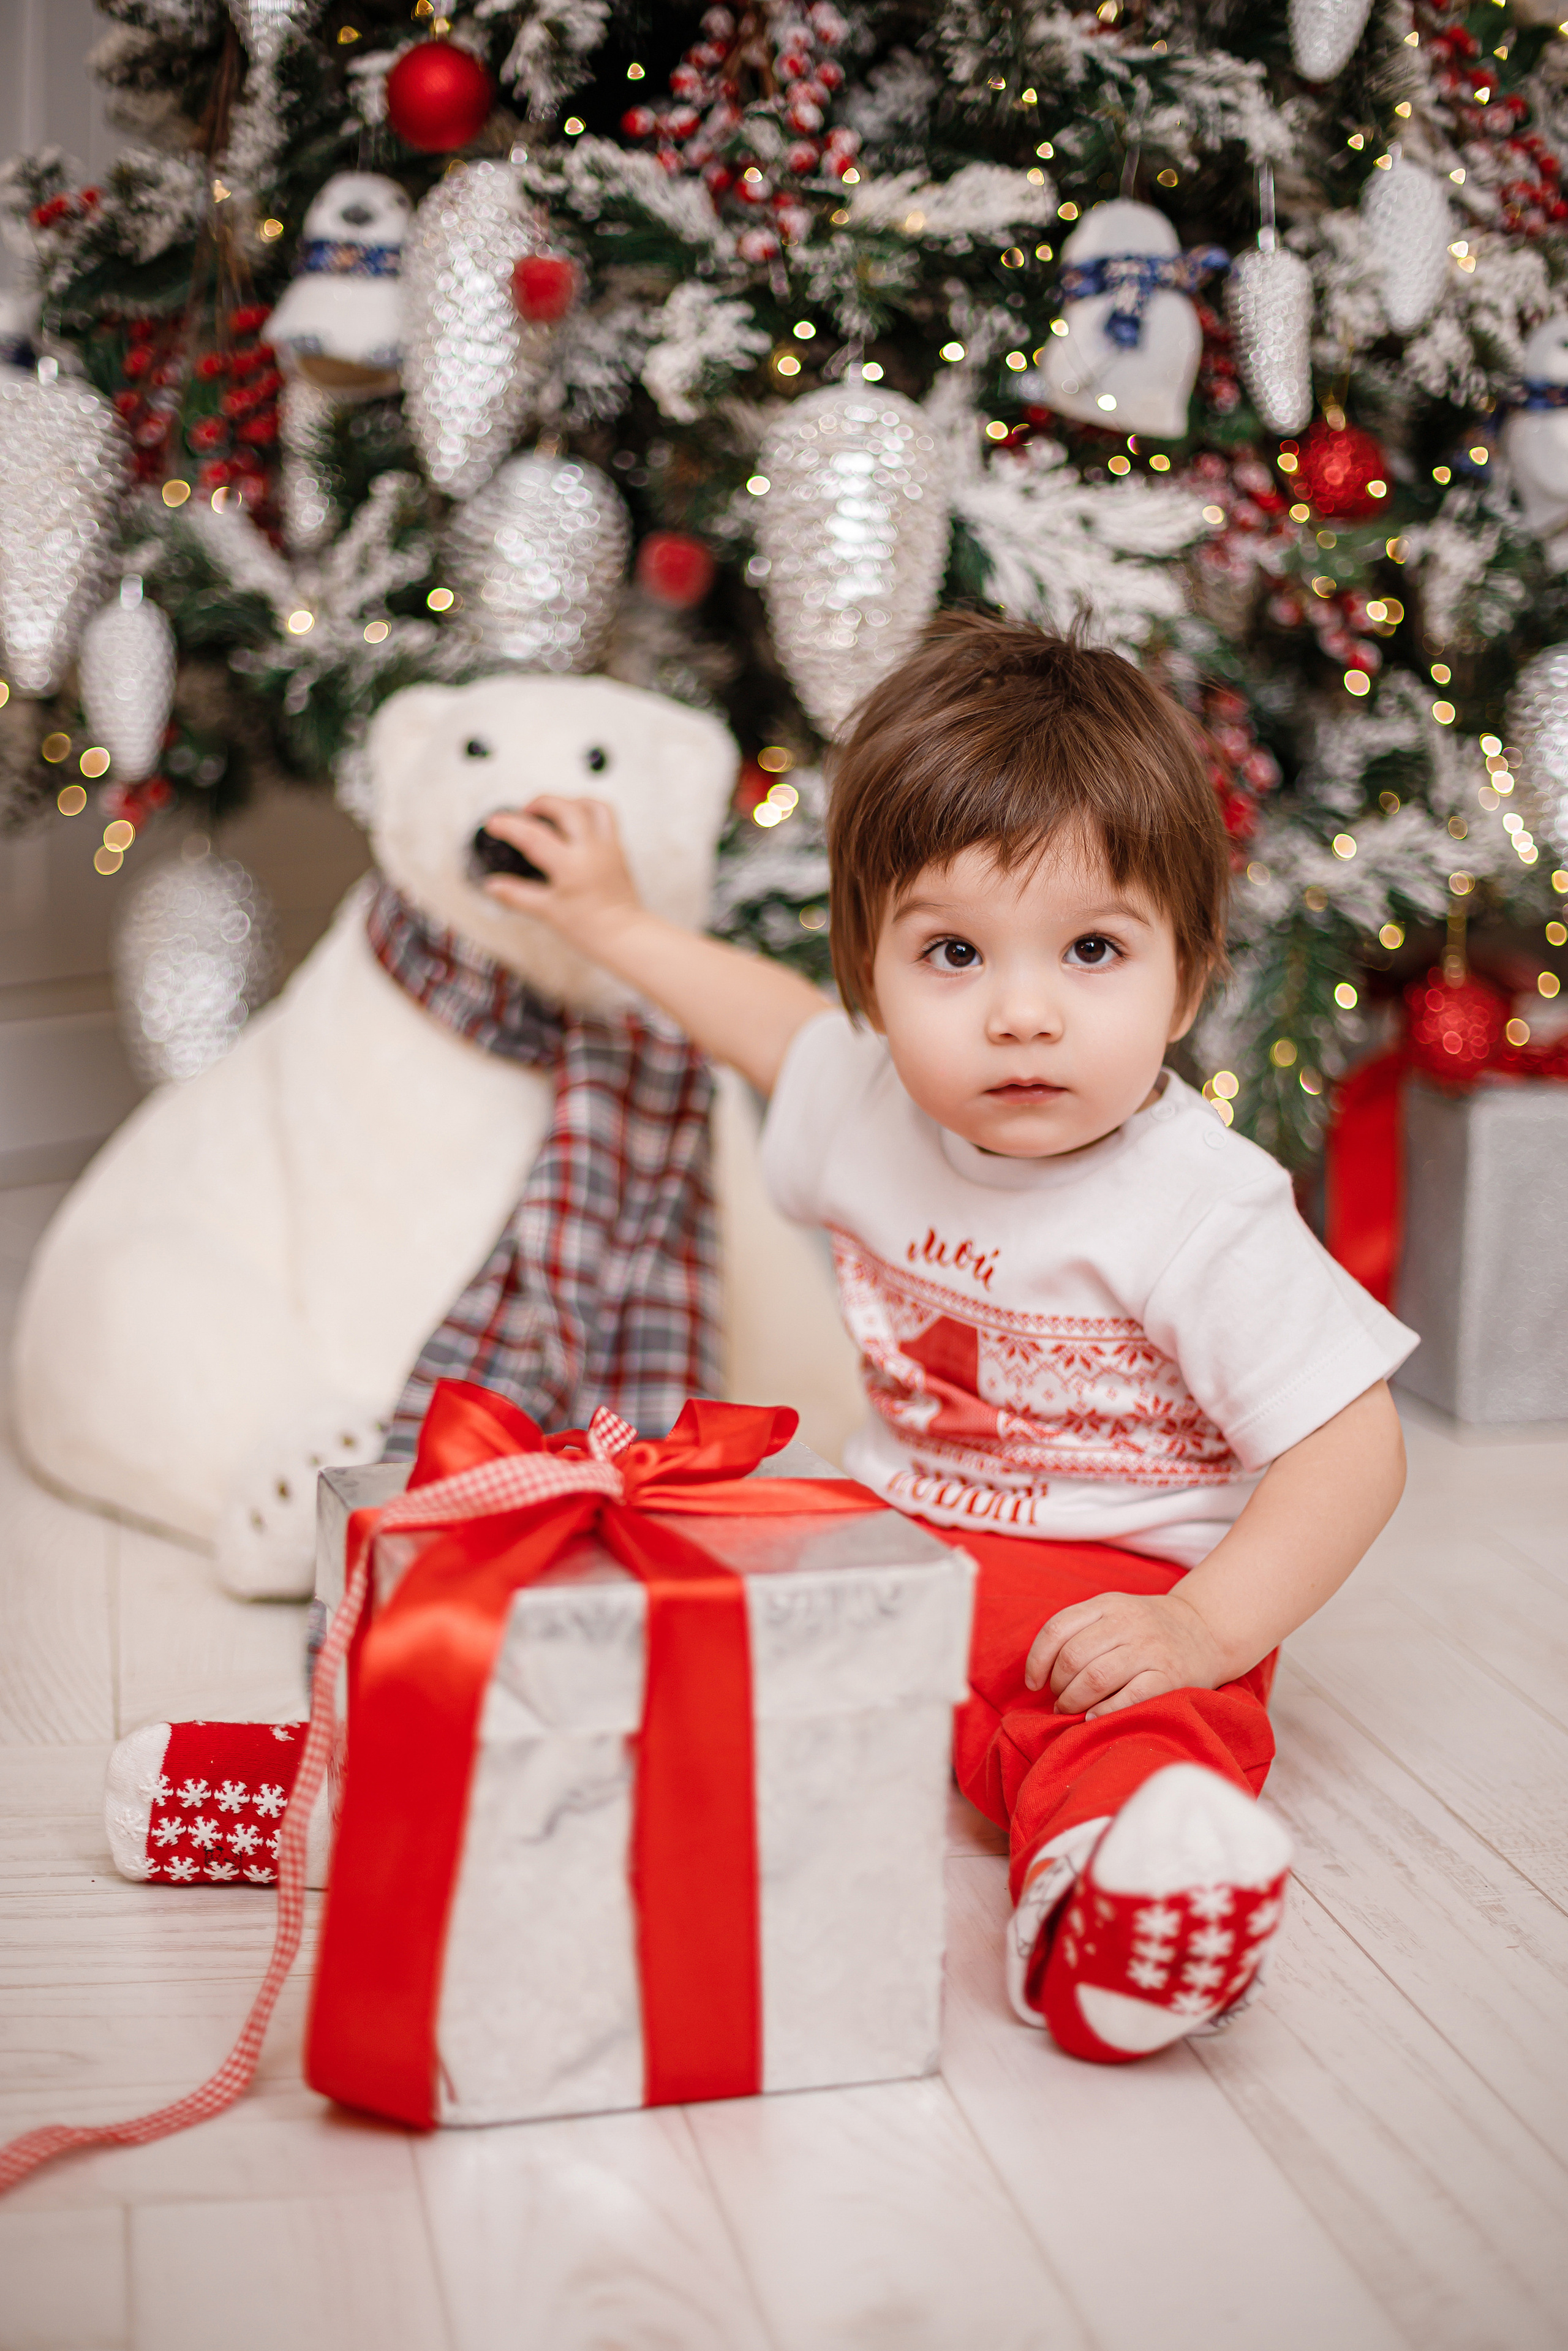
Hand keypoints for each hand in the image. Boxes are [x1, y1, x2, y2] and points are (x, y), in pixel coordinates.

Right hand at [480, 796, 640, 952]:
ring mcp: (608, 847)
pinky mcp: (618, 849)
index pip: (534, 835)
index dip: (509, 825)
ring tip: (551, 810)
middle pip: (565, 807)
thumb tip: (492, 886)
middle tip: (524, 812)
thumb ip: (516, 895)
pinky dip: (588, 810)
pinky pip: (606, 817)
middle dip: (540, 803)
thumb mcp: (547, 912)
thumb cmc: (592, 929)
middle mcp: (592, 850)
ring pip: (591, 805)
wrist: (625, 936)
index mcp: (571, 866)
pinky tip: (576, 819)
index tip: (494, 823)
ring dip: (568, 800)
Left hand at [1024, 1589, 1226, 1717]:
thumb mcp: (1114, 1612)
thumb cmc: (1147, 1629)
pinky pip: (1129, 1697)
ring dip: (1074, 1701)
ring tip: (1073, 1711)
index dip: (1037, 1660)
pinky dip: (1105, 1711)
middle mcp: (1128, 1622)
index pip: (1057, 1629)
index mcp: (1108, 1604)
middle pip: (1073, 1657)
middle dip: (1058, 1686)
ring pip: (1095, 1677)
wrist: (1206, 1630)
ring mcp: (1150, 1649)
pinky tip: (1094, 1718)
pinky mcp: (1170, 1676)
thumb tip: (1042, 1673)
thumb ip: (1081, 1630)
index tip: (1034, 1682)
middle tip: (1060, 1701)